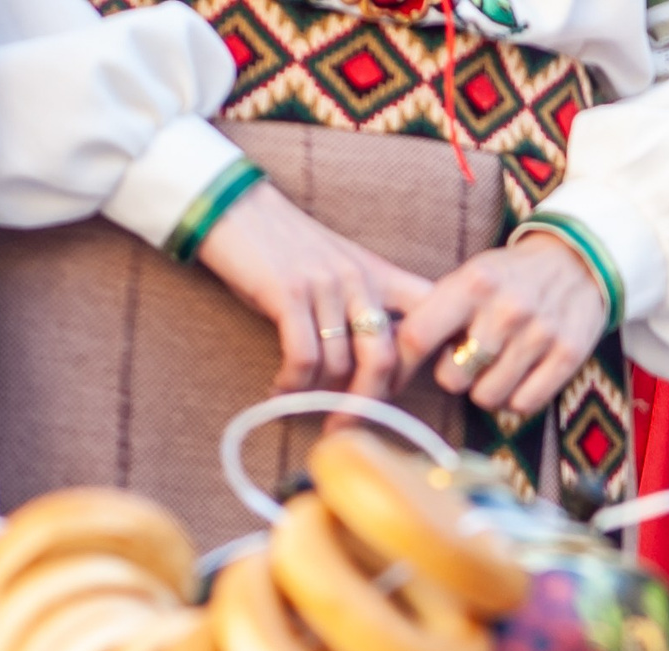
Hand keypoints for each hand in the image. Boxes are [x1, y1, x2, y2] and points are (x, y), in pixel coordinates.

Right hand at [196, 182, 430, 397]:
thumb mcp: (339, 268)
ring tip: (303, 405)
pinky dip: (293, 384)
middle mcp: (359, 280)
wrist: (233, 208)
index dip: (435, 354)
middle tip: (349, 424)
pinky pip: (303, 357)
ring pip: (340, 364)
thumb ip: (366, 305)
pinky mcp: (289, 293)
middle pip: (384, 359)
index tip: (415, 387)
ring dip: (320, 395)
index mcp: (379, 275)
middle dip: (368, 402)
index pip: (429, 314)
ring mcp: (325, 286)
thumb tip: (381, 368)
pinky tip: (281, 391)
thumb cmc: (284, 249)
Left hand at [397, 240, 607, 422]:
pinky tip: (519, 378)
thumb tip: (396, 354)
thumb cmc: (511, 276)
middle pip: (452, 378)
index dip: (402, 361)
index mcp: (473, 283)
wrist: (579, 261)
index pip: (418, 335)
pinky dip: (516, 399)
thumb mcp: (471, 275)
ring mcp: (539, 334)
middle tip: (465, 361)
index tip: (401, 369)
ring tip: (495, 369)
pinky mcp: (568, 355)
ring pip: (488, 397)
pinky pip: (523, 404)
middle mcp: (506, 309)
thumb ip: (438, 309)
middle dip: (454, 376)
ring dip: (485, 390)